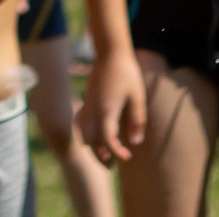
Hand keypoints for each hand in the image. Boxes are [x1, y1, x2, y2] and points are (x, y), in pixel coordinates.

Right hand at [78, 45, 147, 163]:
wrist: (110, 52)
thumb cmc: (127, 73)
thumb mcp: (138, 97)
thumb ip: (138, 120)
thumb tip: (136, 142)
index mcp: (107, 110)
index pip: (107, 140)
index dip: (116, 152)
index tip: (127, 156)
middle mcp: (94, 110)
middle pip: (91, 141)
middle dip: (100, 156)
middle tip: (112, 165)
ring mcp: (88, 104)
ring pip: (83, 133)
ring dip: (91, 147)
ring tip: (102, 155)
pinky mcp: (87, 99)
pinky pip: (80, 122)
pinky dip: (85, 134)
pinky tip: (93, 136)